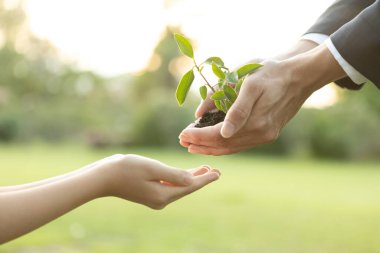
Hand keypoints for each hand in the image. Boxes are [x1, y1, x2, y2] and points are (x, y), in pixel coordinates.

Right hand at [95, 154, 219, 208]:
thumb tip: (192, 180)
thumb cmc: (126, 169)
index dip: (205, 179)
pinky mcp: (149, 194)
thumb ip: (174, 175)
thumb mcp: (153, 169)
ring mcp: (155, 198)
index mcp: (163, 195)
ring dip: (191, 177)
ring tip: (205, 169)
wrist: (103, 177)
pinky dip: (179, 179)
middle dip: (201, 179)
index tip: (218, 173)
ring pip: (179, 187)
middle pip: (186, 188)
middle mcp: (161, 200)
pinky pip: (170, 186)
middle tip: (216, 171)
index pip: (190, 186)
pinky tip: (185, 173)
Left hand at [179, 44, 344, 154]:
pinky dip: (225, 145)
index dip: (198, 137)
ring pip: (232, 148)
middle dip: (200, 144)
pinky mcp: (269, 134)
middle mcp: (261, 134)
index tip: (182, 134)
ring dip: (211, 148)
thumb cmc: (272, 73)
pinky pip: (242, 144)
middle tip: (182, 141)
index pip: (218, 136)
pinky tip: (215, 143)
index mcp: (255, 122)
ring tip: (194, 146)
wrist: (300, 76)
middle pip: (224, 145)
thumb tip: (211, 124)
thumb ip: (233, 106)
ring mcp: (266, 136)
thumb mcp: (250, 82)